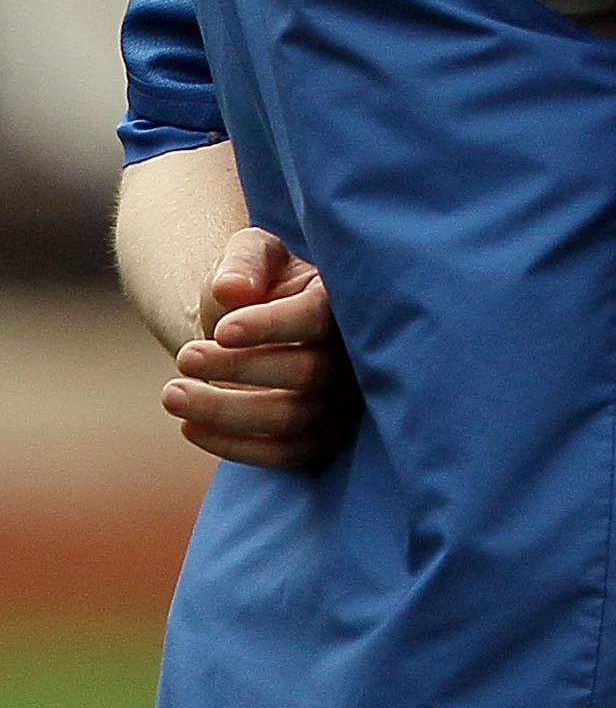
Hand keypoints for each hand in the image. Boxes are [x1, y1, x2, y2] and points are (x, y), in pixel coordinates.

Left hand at [165, 227, 358, 470]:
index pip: (317, 318)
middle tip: (184, 358)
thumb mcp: (250, 254)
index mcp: (341, 303)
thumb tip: (230, 289)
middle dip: (238, 368)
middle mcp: (352, 356)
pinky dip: (232, 446)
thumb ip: (243, 262)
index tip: (221, 329)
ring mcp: (339, 401)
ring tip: (171, 394)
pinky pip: (282, 454)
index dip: (271, 326)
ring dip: (225, 410)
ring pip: (290, 417)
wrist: (252, 325)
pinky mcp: (317, 438)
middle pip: (306, 371)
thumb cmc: (258, 282)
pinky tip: (189, 426)